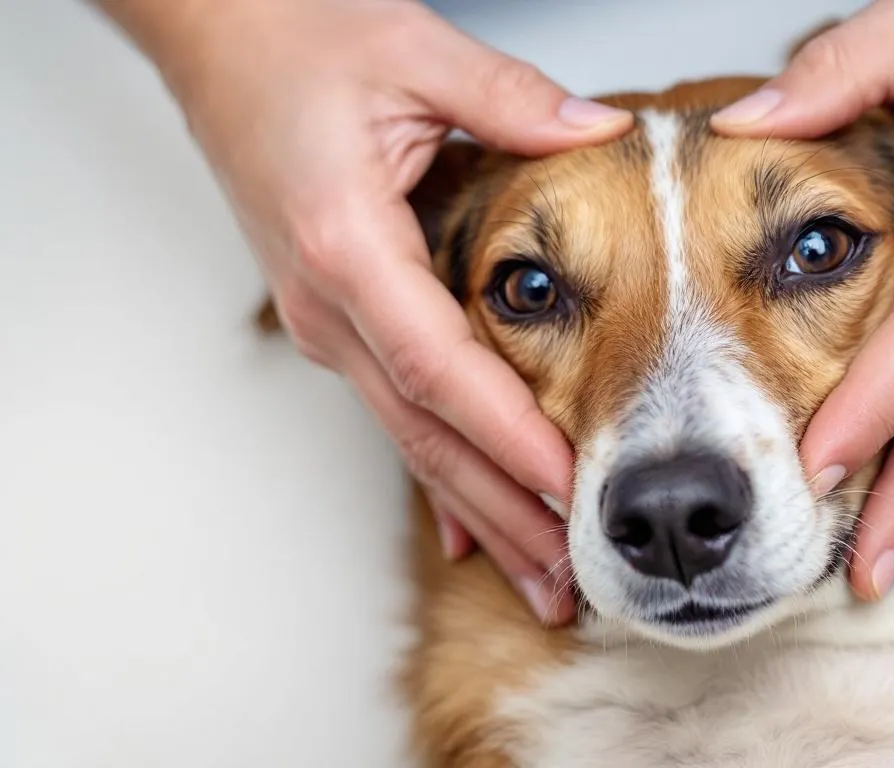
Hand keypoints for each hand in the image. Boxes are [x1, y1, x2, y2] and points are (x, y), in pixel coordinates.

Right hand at [100, 0, 633, 622]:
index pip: (442, 367)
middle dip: (504, 510)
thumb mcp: (413, 51)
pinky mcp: (340, 317)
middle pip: (428, 431)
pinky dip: (442, 470)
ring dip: (479, 509)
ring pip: (413, 436)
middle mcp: (331, 302)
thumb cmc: (298, 46)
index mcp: (347, 244)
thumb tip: (601, 135)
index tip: (574, 487)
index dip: (509, 435)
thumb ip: (511, 100)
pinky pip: (399, 411)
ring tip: (540, 575)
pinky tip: (471, 527)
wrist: (221, 43)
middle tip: (570, 579)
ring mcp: (329, 319)